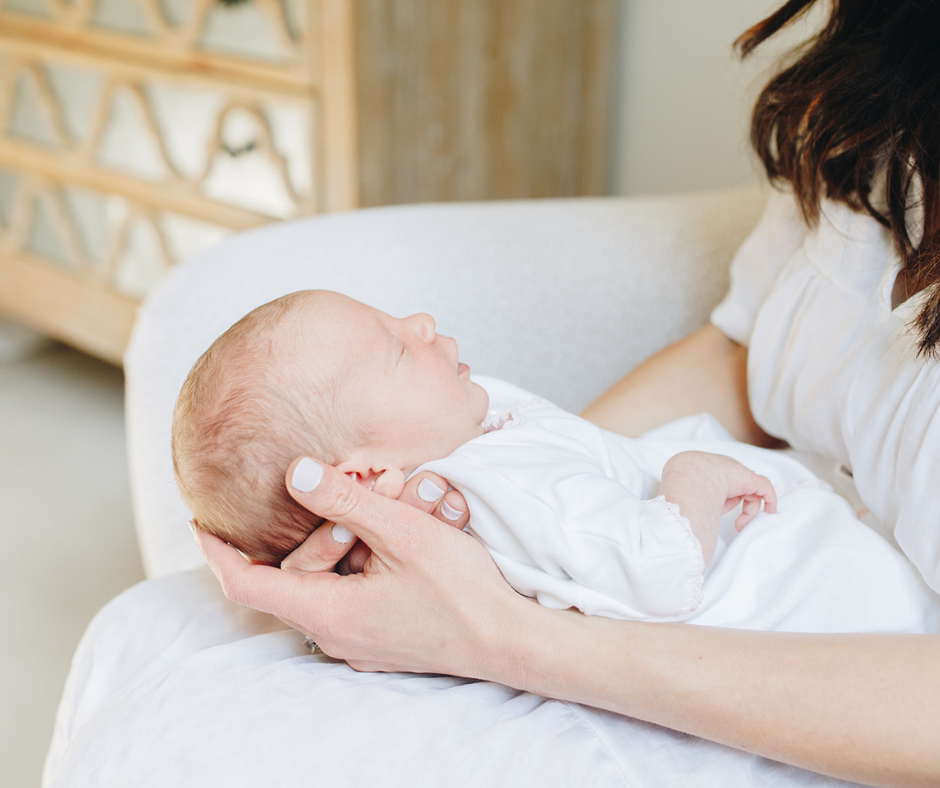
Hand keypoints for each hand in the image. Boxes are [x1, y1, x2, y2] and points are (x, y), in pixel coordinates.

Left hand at [194, 457, 518, 675]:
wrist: (509, 638)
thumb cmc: (460, 590)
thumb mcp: (401, 533)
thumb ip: (346, 501)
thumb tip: (295, 473)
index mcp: (327, 611)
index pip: (246, 584)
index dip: (218, 552)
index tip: (202, 523)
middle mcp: (335, 635)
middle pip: (293, 579)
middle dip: (306, 535)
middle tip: (332, 498)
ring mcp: (360, 642)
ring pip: (325, 587)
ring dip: (337, 550)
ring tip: (371, 515)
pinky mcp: (382, 639)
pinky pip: (349, 599)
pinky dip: (355, 568)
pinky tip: (388, 545)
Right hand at [661, 451, 776, 563]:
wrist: (686, 477)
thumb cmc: (679, 490)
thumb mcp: (682, 497)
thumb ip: (690, 503)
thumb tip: (686, 525)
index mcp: (702, 471)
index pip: (718, 485)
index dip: (722, 501)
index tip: (716, 513)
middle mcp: (719, 468)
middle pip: (735, 486)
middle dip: (736, 503)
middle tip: (735, 524)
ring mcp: (734, 471)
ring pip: (749, 489)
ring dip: (749, 510)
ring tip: (740, 525)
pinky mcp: (748, 477)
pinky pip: (764, 486)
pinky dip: (770, 499)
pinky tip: (770, 512)